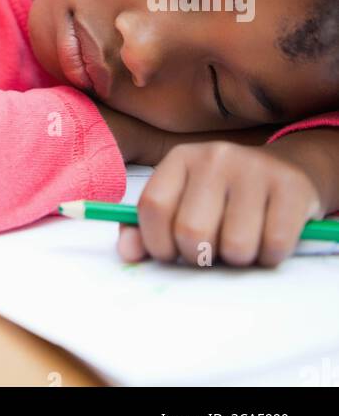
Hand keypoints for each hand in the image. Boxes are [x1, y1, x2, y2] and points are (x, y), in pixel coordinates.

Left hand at [117, 140, 324, 267]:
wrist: (285, 170)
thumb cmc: (224, 196)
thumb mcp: (183, 200)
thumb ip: (149, 228)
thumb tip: (126, 253)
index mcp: (181, 158)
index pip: (153, 206)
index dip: (158, 243)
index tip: (172, 254)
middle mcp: (215, 156)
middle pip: (191, 231)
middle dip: (200, 256)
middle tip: (211, 250)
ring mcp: (254, 168)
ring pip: (235, 245)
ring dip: (238, 259)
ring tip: (241, 242)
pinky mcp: (290, 187)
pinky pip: (273, 245)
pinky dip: (269, 256)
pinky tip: (267, 239)